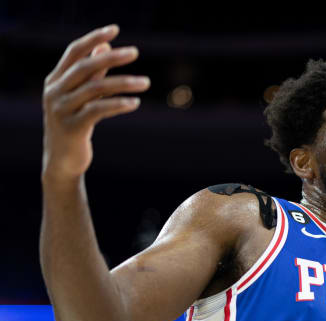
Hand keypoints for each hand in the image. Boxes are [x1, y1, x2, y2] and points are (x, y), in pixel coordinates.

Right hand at [42, 25, 149, 181]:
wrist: (62, 160)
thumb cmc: (75, 123)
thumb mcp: (82, 96)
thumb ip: (93, 73)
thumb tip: (106, 48)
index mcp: (55, 80)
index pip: (74, 52)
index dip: (93, 39)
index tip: (115, 30)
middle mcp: (54, 92)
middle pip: (84, 67)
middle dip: (111, 57)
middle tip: (135, 52)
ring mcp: (61, 110)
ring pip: (95, 88)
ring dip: (123, 83)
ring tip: (145, 83)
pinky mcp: (73, 128)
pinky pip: (98, 110)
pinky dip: (118, 104)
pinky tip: (135, 103)